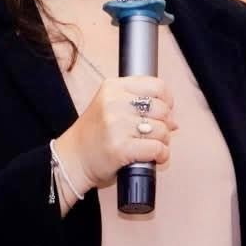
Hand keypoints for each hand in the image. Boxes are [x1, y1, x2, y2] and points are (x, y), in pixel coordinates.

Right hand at [58, 76, 175, 190]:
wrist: (71, 159)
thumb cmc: (94, 136)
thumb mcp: (109, 107)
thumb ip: (139, 106)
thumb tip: (174, 120)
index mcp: (113, 87)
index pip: (156, 86)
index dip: (167, 101)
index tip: (163, 112)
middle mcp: (114, 103)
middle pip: (162, 109)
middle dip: (165, 124)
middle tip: (155, 133)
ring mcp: (116, 125)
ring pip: (162, 129)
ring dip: (163, 141)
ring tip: (152, 145)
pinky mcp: (120, 148)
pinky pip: (157, 148)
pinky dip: (161, 155)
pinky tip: (154, 157)